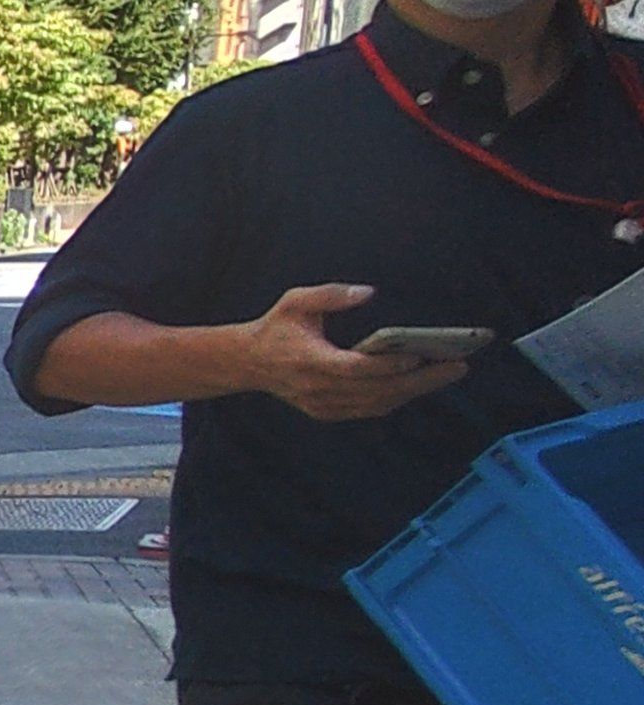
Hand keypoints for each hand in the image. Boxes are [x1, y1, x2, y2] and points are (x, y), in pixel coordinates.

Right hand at [241, 284, 469, 420]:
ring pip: (379, 403)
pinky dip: (397, 398)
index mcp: (310, 361)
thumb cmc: (276, 328)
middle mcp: (318, 389)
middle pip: (379, 390)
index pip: (357, 368)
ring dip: (415, 390)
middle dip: (422, 379)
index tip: (419, 354)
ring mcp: (323, 405)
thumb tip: (368, 293)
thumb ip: (331, 295)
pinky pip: (370, 409)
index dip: (389, 365)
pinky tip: (419, 383)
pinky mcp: (327, 412)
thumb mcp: (295, 301)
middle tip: (458, 366)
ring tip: (447, 372)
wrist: (246, 363)